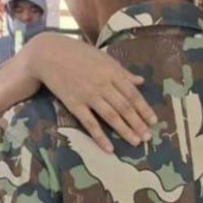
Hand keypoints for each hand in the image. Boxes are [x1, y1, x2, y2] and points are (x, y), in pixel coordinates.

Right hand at [25, 34, 157, 153]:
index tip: (154, 120)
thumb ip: (122, 72)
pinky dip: (100, 136)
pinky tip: (109, 148)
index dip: (144, 108)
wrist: (49, 54)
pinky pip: (90, 123)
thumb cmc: (78, 54)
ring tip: (136, 142)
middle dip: (138, 122)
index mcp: (112, 72)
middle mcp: (103, 84)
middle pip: (124, 107)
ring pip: (111, 116)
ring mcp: (88, 95)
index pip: (132, 94)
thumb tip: (141, 81)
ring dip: (125, 130)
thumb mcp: (103, 58)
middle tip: (148, 136)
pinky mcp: (74, 104)